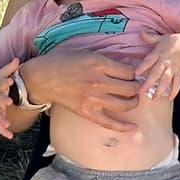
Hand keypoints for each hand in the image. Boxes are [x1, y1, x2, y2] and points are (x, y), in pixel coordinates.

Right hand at [0, 57, 18, 137]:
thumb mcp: (0, 74)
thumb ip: (9, 68)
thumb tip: (18, 59)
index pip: (1, 83)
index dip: (5, 82)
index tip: (10, 81)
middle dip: (3, 100)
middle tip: (9, 101)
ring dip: (2, 119)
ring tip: (7, 124)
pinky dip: (3, 131)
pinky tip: (10, 136)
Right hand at [19, 52, 138, 131]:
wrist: (42, 79)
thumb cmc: (62, 62)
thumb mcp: (86, 53)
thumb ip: (105, 60)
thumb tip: (126, 66)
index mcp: (99, 64)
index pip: (129, 71)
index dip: (133, 73)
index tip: (131, 74)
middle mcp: (99, 82)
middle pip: (130, 88)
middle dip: (136, 87)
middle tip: (133, 86)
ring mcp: (93, 99)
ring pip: (125, 105)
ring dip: (133, 102)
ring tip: (132, 99)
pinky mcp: (87, 112)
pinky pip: (109, 123)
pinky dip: (124, 127)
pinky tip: (134, 127)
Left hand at [135, 32, 179, 100]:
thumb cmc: (176, 40)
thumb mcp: (163, 37)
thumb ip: (151, 38)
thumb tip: (140, 33)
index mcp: (160, 52)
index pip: (150, 60)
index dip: (143, 66)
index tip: (136, 72)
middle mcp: (166, 61)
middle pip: (156, 73)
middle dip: (149, 83)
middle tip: (141, 92)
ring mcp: (174, 67)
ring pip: (166, 80)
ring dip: (160, 90)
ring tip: (154, 99)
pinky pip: (178, 83)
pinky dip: (175, 91)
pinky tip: (170, 98)